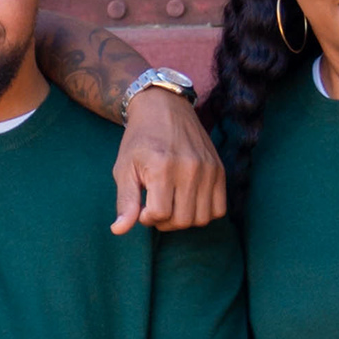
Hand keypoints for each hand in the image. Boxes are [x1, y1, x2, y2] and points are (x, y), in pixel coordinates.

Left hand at [111, 89, 228, 234]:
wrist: (164, 108)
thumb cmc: (140, 140)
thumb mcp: (124, 169)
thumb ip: (125, 201)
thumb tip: (118, 231)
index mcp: (162, 168)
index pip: (160, 214)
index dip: (147, 218)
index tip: (142, 207)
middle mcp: (189, 168)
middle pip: (182, 220)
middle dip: (165, 222)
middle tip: (155, 206)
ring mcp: (208, 169)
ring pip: (201, 219)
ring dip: (184, 219)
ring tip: (172, 204)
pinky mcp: (220, 170)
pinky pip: (219, 208)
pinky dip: (204, 212)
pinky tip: (188, 201)